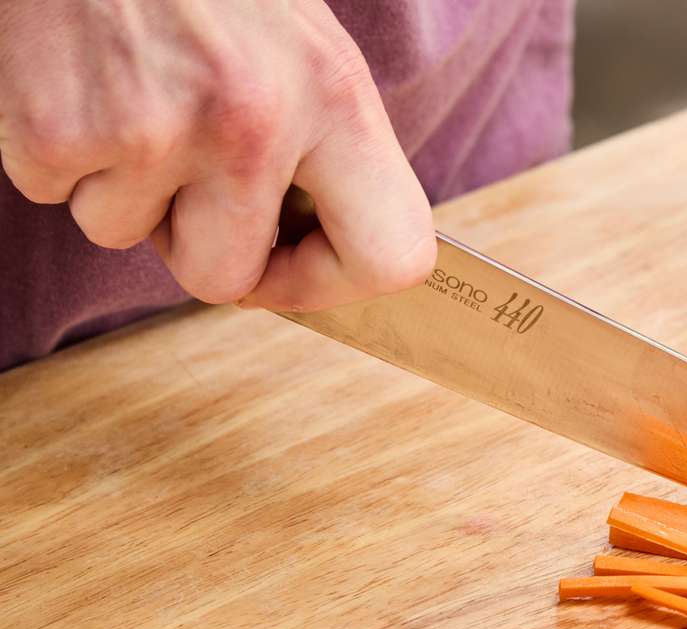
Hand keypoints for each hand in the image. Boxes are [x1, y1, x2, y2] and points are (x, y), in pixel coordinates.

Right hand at [0, 0, 434, 310]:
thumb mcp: (307, 49)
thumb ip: (326, 150)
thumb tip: (320, 256)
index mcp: (337, 98)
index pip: (391, 256)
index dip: (333, 282)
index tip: (291, 263)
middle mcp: (254, 120)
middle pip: (226, 279)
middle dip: (195, 244)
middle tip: (183, 173)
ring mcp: (151, 129)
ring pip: (125, 236)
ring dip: (120, 187)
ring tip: (127, 95)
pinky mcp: (56, 130)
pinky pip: (55, 194)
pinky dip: (59, 154)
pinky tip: (80, 83)